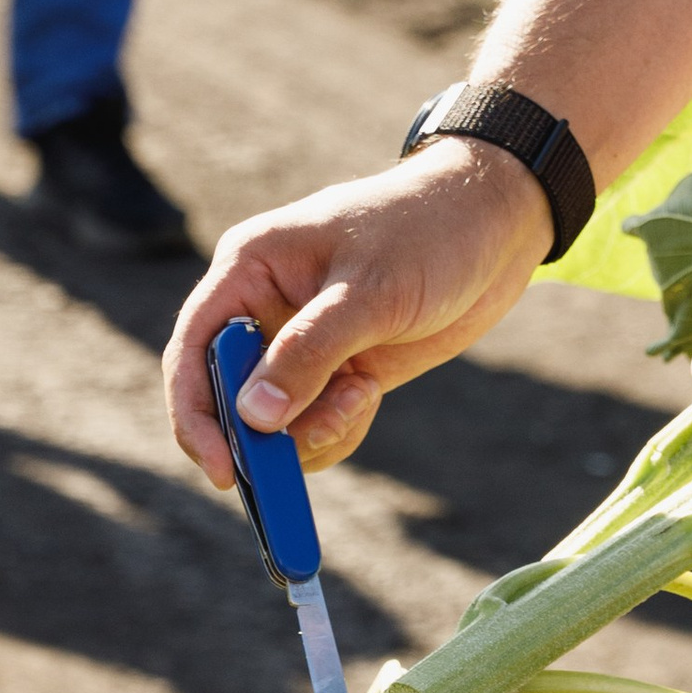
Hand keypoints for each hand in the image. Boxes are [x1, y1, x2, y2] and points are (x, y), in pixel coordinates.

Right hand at [164, 139, 553, 483]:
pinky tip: (370, 397)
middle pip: (227, 397)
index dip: (195, 413)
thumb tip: (253, 416)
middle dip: (261, 434)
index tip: (222, 468)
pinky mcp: (340, 368)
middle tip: (308, 444)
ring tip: (361, 398)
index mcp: (250, 269)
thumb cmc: (429, 231)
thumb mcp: (372, 290)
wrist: (497, 224)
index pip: (194, 349)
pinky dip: (335, 430)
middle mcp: (265, 309)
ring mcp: (302, 343)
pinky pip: (313, 424)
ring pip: (273, 422)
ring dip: (308, 433)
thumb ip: (311, 350)